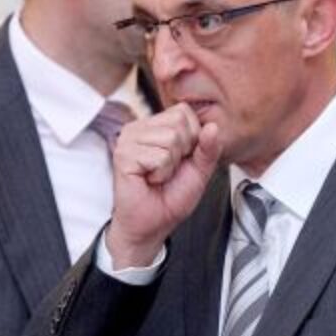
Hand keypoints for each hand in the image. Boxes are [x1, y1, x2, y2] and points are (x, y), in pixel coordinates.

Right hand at [105, 103, 221, 266]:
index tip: (179, 160)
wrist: (152, 224)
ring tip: (157, 176)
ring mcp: (128, 139)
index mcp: (154, 126)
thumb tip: (213, 127)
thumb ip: (209, 148)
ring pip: (170, 139)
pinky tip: (149, 180)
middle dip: (182, 152)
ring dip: (170, 165)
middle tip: (167, 170)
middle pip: (179, 123)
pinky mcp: (123, 154)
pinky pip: (159, 156)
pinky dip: (160, 174)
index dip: (192, 138)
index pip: (184, 111)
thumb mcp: (199, 170)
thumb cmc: (171, 197)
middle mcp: (138, 128)